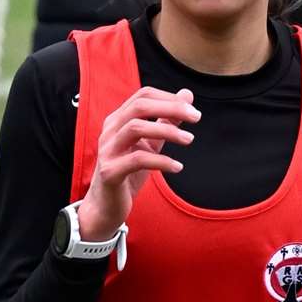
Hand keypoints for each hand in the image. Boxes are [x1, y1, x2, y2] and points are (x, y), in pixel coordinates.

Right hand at [76, 87, 199, 239]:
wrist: (105, 206)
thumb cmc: (128, 172)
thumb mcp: (150, 143)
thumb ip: (166, 120)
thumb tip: (187, 95)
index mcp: (118, 120)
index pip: (143, 96)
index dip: (169, 98)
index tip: (192, 108)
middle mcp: (110, 131)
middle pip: (139, 107)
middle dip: (171, 108)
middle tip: (196, 118)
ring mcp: (107, 150)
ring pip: (136, 128)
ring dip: (167, 131)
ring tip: (189, 139)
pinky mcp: (110, 172)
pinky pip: (136, 160)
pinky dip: (160, 160)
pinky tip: (177, 167)